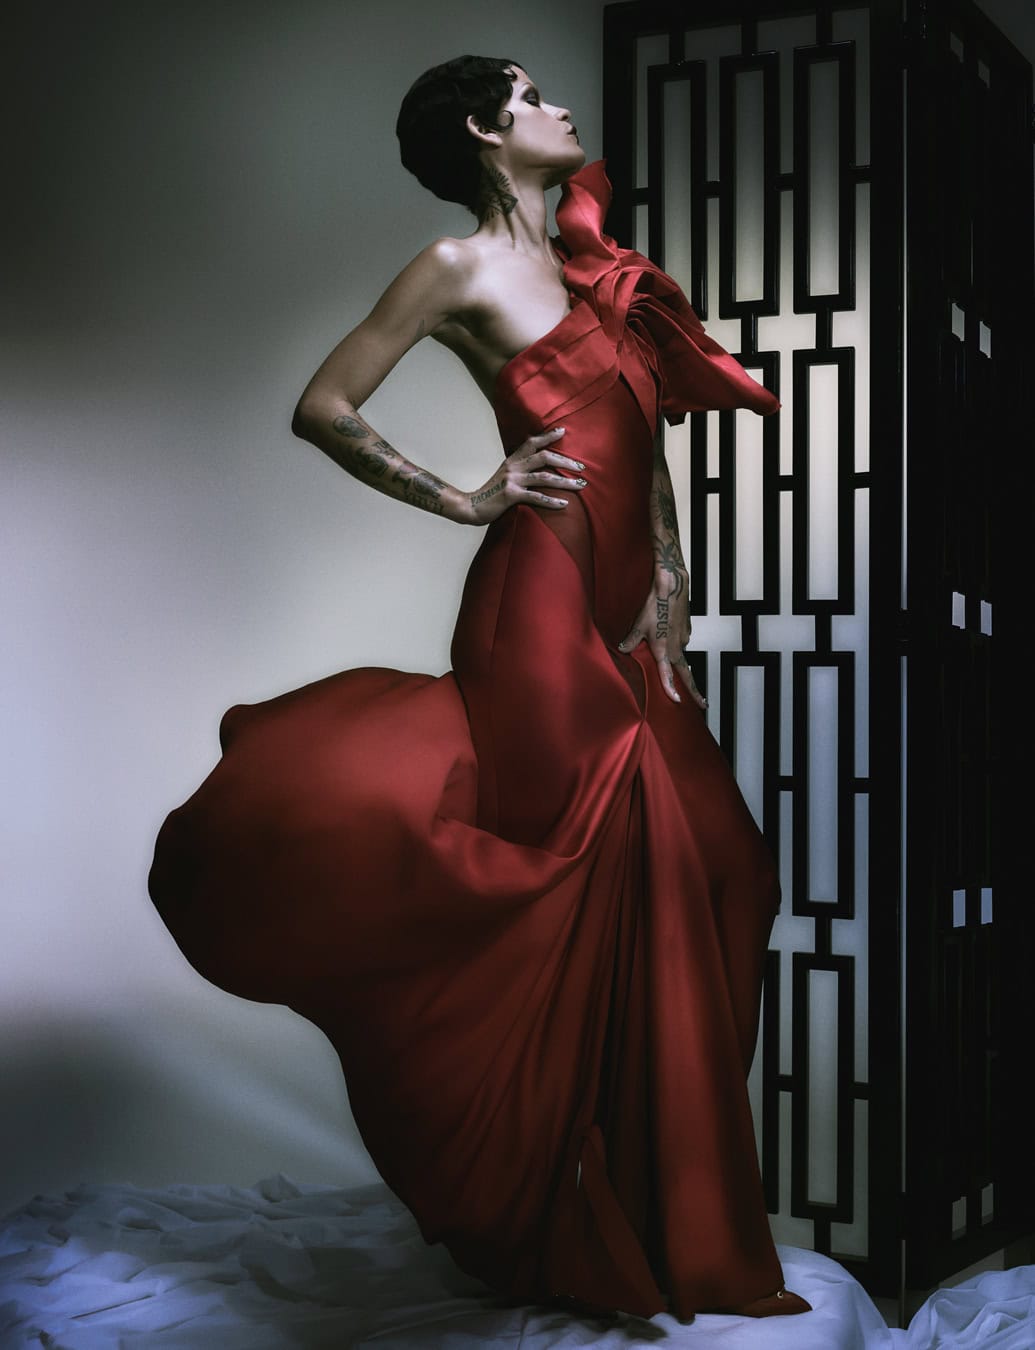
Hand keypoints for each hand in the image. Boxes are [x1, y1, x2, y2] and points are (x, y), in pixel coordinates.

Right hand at [463, 428, 586, 524]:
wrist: (471, 506)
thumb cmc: (491, 493)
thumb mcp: (504, 475)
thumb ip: (519, 469)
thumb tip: (536, 467)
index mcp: (512, 460)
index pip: (532, 442)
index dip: (548, 436)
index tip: (563, 431)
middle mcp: (513, 467)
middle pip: (544, 457)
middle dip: (565, 461)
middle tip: (581, 467)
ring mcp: (512, 480)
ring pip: (544, 477)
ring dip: (565, 482)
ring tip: (580, 485)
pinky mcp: (511, 495)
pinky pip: (536, 497)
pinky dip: (552, 501)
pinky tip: (564, 504)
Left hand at [617, 572, 706, 708]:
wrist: (672, 587)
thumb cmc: (655, 605)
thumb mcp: (638, 625)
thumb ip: (631, 640)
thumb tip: (623, 649)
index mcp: (664, 650)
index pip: (668, 676)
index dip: (671, 690)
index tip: (678, 701)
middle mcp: (677, 647)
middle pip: (687, 674)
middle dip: (695, 691)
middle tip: (703, 703)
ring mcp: (685, 638)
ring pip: (682, 655)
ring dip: (678, 661)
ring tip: (670, 655)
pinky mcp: (687, 629)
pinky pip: (682, 641)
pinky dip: (677, 644)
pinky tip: (669, 635)